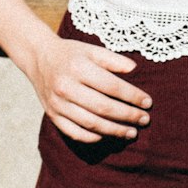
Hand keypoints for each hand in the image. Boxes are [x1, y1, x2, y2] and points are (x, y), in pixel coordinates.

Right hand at [27, 34, 152, 143]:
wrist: (39, 58)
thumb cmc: (71, 53)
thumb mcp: (92, 50)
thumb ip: (113, 59)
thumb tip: (135, 70)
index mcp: (78, 68)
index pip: (111, 86)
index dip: (132, 96)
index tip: (148, 103)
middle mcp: (66, 87)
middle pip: (103, 107)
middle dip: (127, 116)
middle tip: (144, 120)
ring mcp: (58, 104)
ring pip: (90, 124)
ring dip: (114, 131)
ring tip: (131, 132)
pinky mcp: (52, 115)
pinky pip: (74, 133)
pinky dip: (93, 137)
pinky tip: (107, 136)